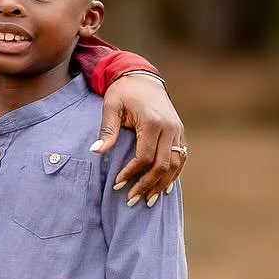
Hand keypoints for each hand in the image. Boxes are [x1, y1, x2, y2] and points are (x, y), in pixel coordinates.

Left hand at [91, 76, 185, 206]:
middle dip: (147, 185)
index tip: (117, 185)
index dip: (131, 173)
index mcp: (152, 122)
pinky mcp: (180, 132)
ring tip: (148, 200)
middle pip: (163, 164)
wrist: (142, 77)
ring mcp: (178, 130)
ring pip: (176, 164)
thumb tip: (96, 152)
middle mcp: (169, 127)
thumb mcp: (110, 107)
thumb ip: (106, 131)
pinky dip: (174, 174)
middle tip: (131, 200)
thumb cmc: (122, 92)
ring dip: (162, 184)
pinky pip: (182, 157)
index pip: (145, 156)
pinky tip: (164, 188)